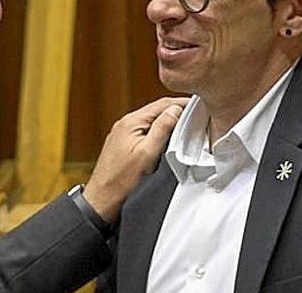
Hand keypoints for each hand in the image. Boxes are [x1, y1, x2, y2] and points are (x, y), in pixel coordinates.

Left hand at [82, 97, 187, 223]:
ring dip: (167, 122)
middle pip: (156, 110)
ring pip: (151, 121)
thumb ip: (161, 129)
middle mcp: (125, 123)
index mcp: (131, 121)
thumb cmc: (122, 179)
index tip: (198, 105)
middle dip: (176, 111)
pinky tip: (167, 139)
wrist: (102, 197)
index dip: (181, 103)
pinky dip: (158, 131)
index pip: (161, 104)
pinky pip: (144, 130)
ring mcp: (123, 132)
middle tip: (197, 115)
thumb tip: (175, 110)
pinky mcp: (123, 142)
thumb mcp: (147, 153)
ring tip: (186, 125)